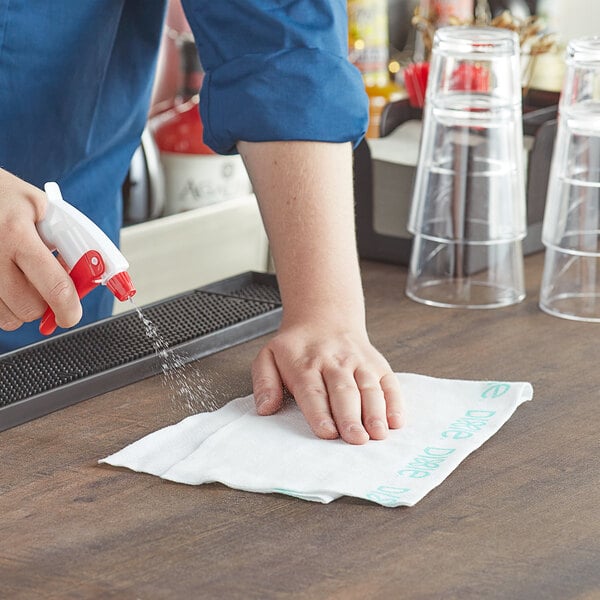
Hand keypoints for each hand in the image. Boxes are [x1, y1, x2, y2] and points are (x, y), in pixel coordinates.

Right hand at [0, 169, 80, 331]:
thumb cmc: (5, 197)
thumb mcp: (41, 206)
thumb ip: (66, 240)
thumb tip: (88, 273)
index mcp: (16, 234)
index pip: (54, 287)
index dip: (69, 308)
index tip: (72, 314)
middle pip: (30, 308)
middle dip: (47, 302)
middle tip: (48, 284)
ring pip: (9, 316)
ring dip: (24, 305)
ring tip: (23, 276)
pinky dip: (5, 304)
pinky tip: (7, 281)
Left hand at [252, 321, 402, 444]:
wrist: (324, 318)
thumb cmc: (296, 347)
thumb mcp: (268, 357)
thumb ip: (264, 383)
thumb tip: (265, 407)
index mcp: (305, 364)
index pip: (313, 391)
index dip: (320, 413)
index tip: (327, 432)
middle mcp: (334, 362)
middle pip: (344, 391)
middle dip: (351, 417)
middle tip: (356, 439)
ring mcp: (359, 363)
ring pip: (369, 387)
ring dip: (375, 412)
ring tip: (378, 434)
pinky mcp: (377, 365)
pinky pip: (389, 383)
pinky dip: (395, 402)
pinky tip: (396, 421)